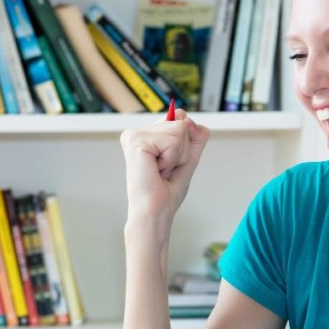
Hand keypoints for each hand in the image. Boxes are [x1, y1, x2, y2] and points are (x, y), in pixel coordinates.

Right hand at [120, 109, 209, 223]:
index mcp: (145, 134)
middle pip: (181, 122)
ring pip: (180, 128)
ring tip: (160, 170)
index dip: (184, 144)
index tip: (169, 163)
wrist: (156, 210)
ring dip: (177, 155)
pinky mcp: (136, 141)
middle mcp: (136, 132)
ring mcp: (134, 135)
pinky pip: (174, 139)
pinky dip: (172, 158)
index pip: (179, 118)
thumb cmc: (166, 191)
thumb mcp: (187, 158)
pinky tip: (157, 169)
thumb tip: (189, 119)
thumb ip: (194, 136)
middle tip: (164, 169)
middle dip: (182, 150)